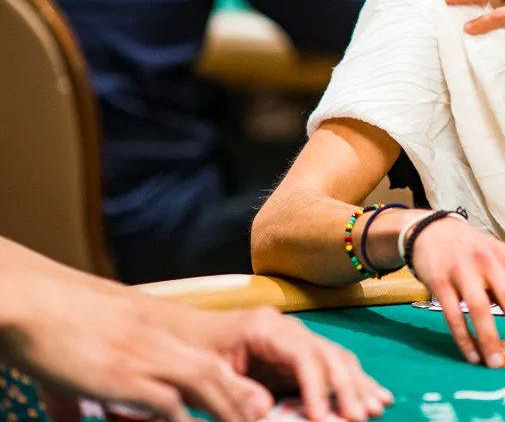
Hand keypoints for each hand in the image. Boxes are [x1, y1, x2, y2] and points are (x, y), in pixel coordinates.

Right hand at [6, 282, 271, 421]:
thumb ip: (96, 387)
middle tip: (266, 414)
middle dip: (243, 395)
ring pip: (204, 380)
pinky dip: (182, 420)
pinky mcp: (122, 375)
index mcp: (155, 333)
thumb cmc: (52, 325)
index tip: (254, 402)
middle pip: (215, 369)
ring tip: (253, 420)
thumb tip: (77, 418)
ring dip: (230, 404)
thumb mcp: (89, 353)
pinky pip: (165, 402)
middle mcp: (157, 342)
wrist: (30, 302)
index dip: (234, 381)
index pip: (206, 357)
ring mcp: (143, 357)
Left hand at [162, 306, 392, 421]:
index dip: (319, 388)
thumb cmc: (186, 355)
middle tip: (364, 416)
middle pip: (329, 354)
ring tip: (378, 407)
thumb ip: (233, 394)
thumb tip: (266, 411)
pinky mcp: (294, 355)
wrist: (174, 335)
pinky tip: (370, 395)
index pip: (305, 356)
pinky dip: (350, 382)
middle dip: (349, 387)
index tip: (326, 419)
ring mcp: (293, 339)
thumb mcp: (203, 376)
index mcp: (265, 328)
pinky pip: (329, 365)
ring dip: (357, 384)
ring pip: (336, 358)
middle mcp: (287, 329)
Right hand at [407, 216, 504, 368]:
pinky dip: (464, 338)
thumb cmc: (475, 253)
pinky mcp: (440, 281)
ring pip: (480, 308)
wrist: (434, 232)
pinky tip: (473, 356)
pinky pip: (453, 314)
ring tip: (498, 364)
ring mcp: (464, 270)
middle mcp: (491, 262)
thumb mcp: (501, 261)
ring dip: (491, 340)